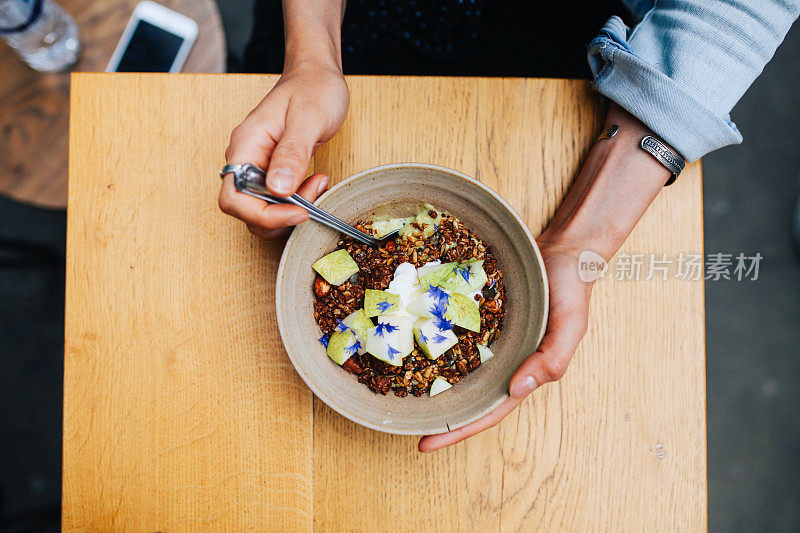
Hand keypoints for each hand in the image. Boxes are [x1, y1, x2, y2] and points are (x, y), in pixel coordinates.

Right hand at [219, 63, 349, 238]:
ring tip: (317, 184)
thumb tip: (278, 188)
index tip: (298, 211)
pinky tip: (315, 182)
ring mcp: (257, 167)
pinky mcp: (272, 171)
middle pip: (246, 211)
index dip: (264, 215)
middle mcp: (245, 159)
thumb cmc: (313, 88)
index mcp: (245, 146)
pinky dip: (297, 201)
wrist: (317, 75)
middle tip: (313, 193)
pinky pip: (277, 200)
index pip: (234, 198)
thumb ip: (293, 153)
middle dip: (281, 215)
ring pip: (262, 211)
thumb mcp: (308, 118)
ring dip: (290, 209)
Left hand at [418, 104, 671, 451]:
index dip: (457, 431)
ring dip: (430, 380)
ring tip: (395, 391)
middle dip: (436, 414)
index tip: (425, 444)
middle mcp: (502, 359)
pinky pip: (453, 332)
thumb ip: (552, 358)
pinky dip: (434, 341)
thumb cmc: (573, 289)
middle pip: (465, 396)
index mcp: (523, 371)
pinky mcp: (478, 314)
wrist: (566, 248)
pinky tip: (410, 343)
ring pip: (456, 367)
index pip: (487, 412)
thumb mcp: (572, 325)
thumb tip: (517, 389)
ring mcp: (489, 338)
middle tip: (400, 423)